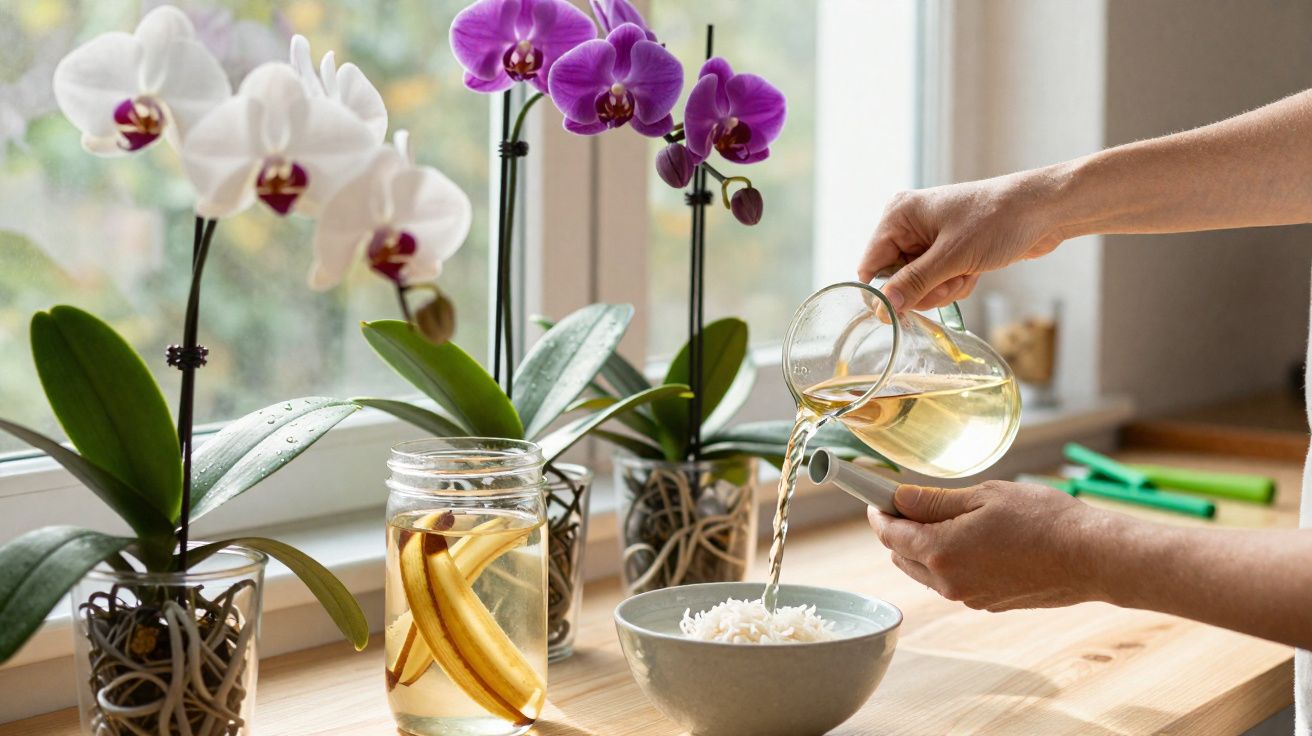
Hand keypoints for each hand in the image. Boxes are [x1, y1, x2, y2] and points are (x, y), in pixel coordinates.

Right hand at [858, 171, 1067, 310]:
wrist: (1045, 210)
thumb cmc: (998, 220)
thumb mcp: (952, 256)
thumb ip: (914, 283)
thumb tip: (883, 308)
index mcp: (899, 215)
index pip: (871, 265)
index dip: (886, 291)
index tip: (906, 309)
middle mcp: (909, 225)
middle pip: (896, 279)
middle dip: (925, 289)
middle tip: (951, 281)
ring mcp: (929, 239)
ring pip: (919, 285)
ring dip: (944, 288)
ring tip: (967, 272)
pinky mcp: (948, 250)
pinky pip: (938, 281)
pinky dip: (956, 283)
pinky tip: (974, 270)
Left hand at [868, 480, 1108, 610]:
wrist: (1092, 558)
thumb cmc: (1043, 520)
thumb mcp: (984, 497)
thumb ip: (934, 501)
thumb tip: (899, 498)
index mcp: (940, 551)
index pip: (889, 533)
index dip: (877, 513)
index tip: (874, 497)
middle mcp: (948, 582)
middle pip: (901, 555)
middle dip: (898, 528)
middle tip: (909, 501)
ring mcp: (967, 597)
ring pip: (924, 571)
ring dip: (921, 546)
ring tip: (943, 517)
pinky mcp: (986, 603)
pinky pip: (951, 581)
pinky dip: (946, 560)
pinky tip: (970, 538)